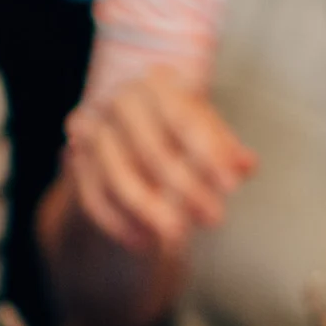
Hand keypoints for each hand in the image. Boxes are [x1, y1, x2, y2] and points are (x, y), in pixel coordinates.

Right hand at [58, 67, 253, 255]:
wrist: (125, 127)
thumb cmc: (178, 127)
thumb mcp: (206, 130)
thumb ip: (226, 148)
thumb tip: (246, 165)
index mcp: (157, 82)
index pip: (184, 119)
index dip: (209, 155)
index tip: (232, 187)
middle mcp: (120, 100)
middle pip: (151, 149)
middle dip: (186, 189)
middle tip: (214, 219)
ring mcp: (94, 129)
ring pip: (119, 175)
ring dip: (149, 210)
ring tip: (177, 237)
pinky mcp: (78, 161)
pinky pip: (94, 196)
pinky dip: (118, 223)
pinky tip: (143, 242)